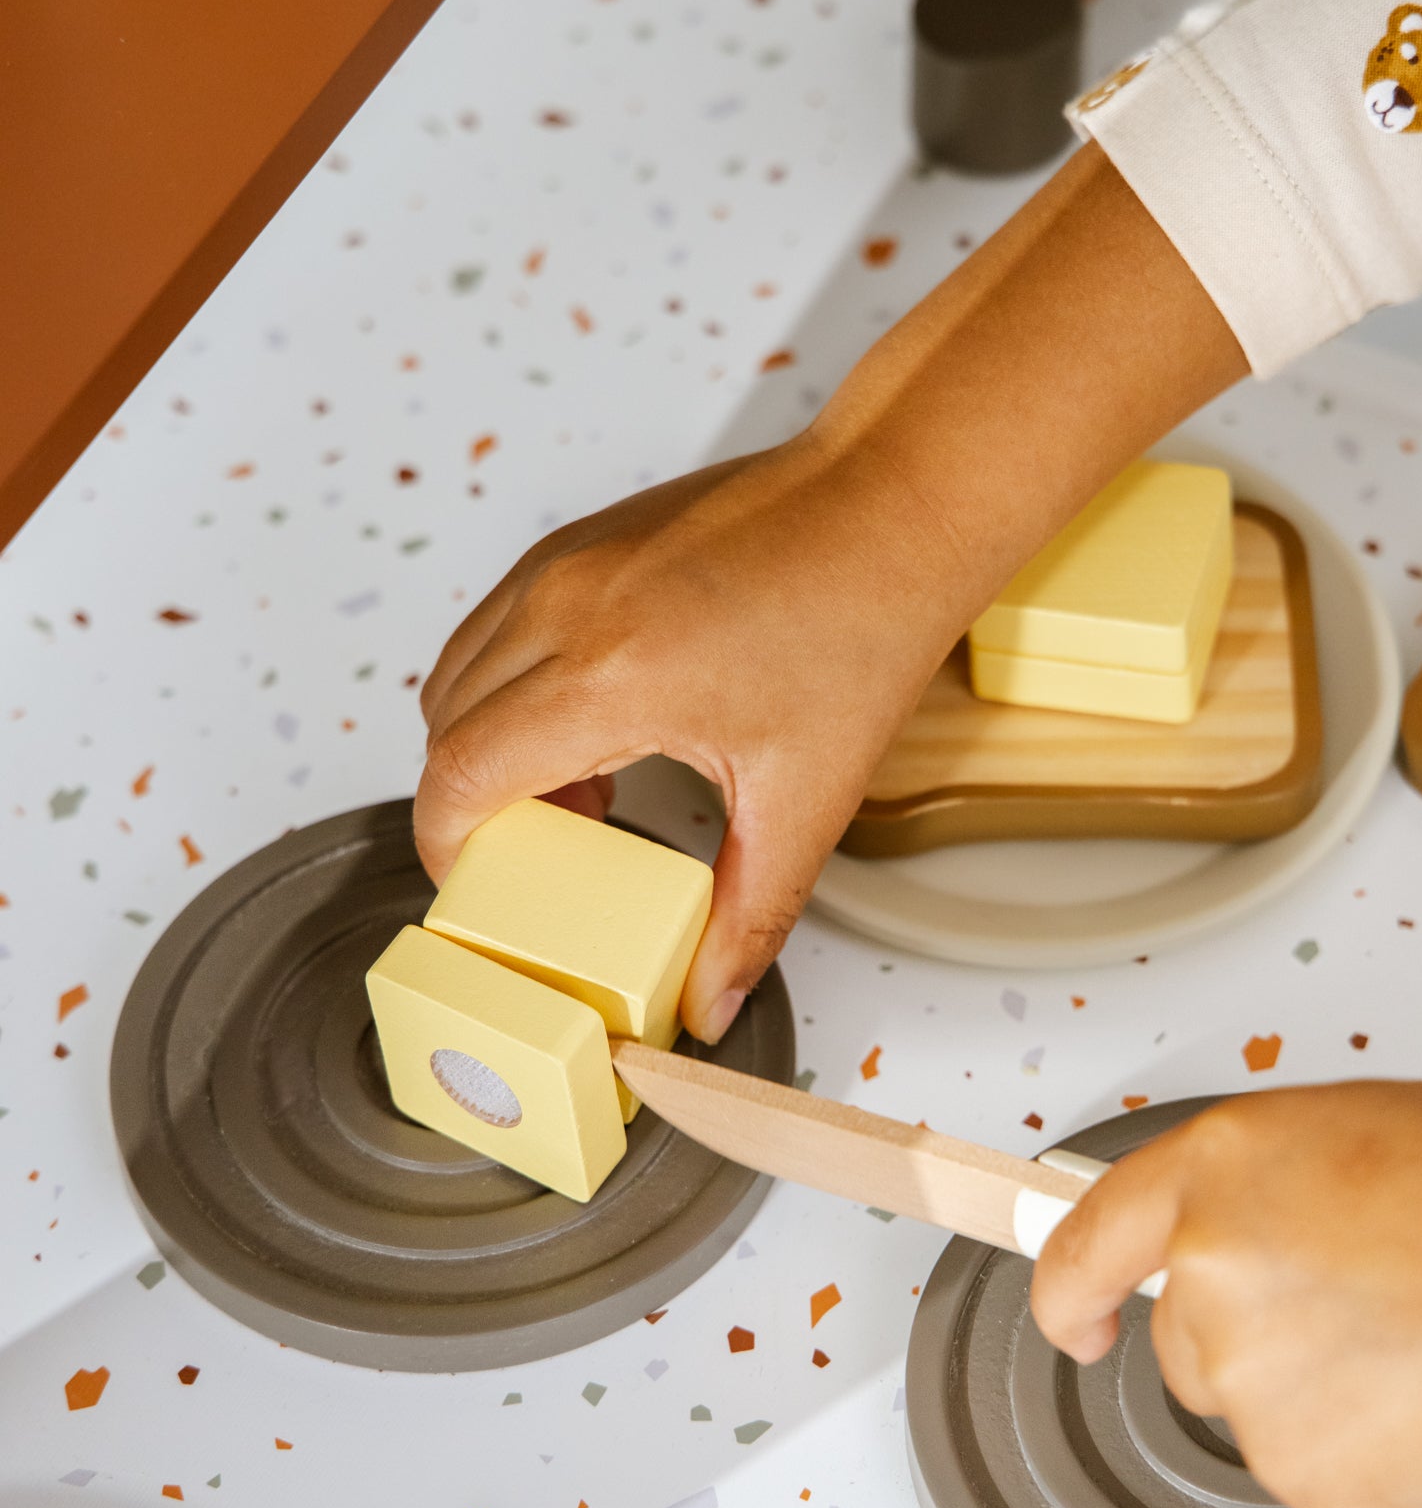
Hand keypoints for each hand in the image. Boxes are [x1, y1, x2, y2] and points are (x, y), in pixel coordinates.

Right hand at [413, 151, 1246, 1041]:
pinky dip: (512, 689)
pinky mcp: (579, 541)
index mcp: (608, 676)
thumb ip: (747, 915)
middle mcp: (563, 607)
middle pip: (442, 729)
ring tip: (580, 797)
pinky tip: (596, 731)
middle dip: (472, 807)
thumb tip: (711, 1003)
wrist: (892, 504)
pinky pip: (498, 627)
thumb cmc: (860, 624)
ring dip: (487, 744)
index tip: (481, 889)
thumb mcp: (805, 797)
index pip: (457, 775)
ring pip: (459, 672)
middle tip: (545, 858)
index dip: (448, 848)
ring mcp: (563, 563)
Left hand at [1030, 1081, 1421, 1507]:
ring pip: (1253, 1407)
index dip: (1070, 1284)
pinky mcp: (1299, 1471)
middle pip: (1186, 1338)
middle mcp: (1213, 1269)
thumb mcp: (1372, 1134)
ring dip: (1317, 1394)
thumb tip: (1255, 1225)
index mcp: (1226, 1167)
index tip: (1075, 1314)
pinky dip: (1369, 1456)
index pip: (1092, 1231)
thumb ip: (1277, 1181)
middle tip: (1371, 1312)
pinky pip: (1316, 1471)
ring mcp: (1248, 1379)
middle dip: (1256, 1339)